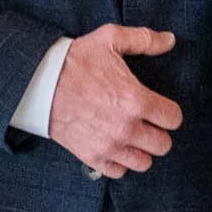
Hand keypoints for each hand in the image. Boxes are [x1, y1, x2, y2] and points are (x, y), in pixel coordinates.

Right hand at [47, 25, 179, 177]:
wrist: (38, 82)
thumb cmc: (75, 61)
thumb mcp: (110, 39)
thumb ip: (144, 40)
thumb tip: (170, 40)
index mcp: (136, 100)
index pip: (173, 119)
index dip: (169, 112)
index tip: (159, 108)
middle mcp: (126, 128)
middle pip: (163, 145)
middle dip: (157, 132)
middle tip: (146, 123)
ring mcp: (109, 145)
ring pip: (144, 163)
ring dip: (141, 150)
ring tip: (131, 137)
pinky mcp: (92, 157)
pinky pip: (119, 172)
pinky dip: (119, 162)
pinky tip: (114, 146)